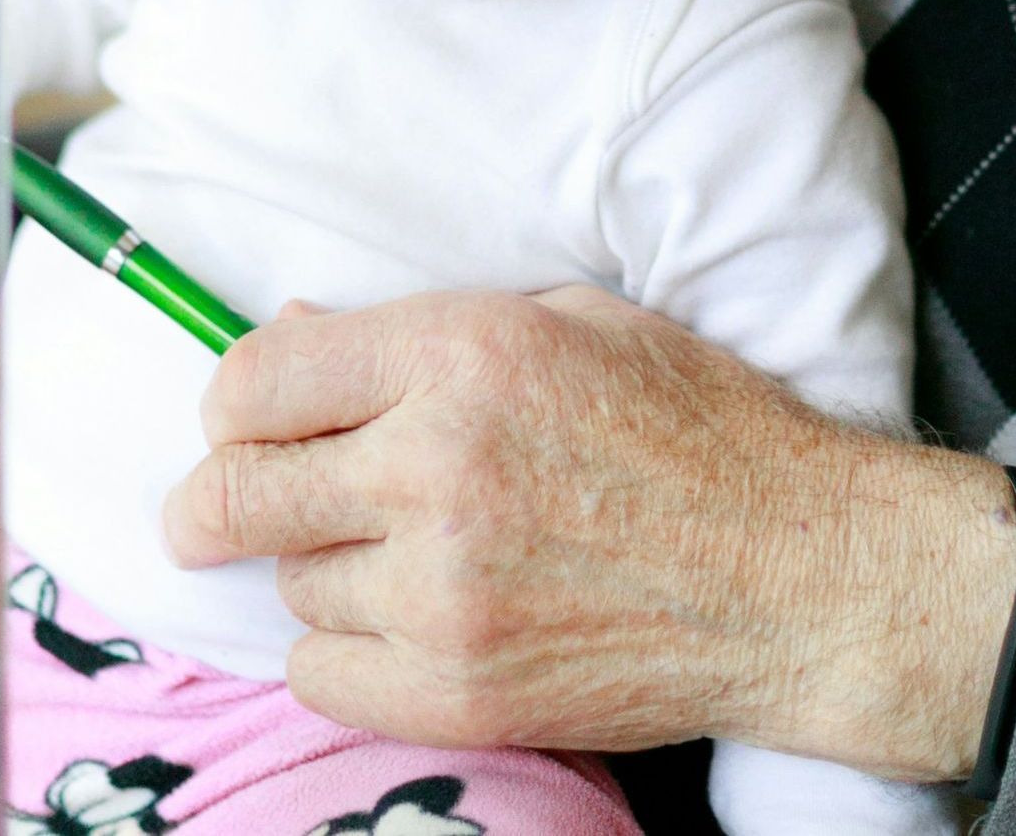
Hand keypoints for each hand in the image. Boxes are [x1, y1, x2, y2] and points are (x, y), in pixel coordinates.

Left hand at [163, 286, 1015, 774]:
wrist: (794, 574)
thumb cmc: (696, 428)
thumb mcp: (572, 322)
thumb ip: (425, 332)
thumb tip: (292, 343)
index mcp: (463, 352)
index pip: (256, 380)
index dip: (240, 401)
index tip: (254, 418)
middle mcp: (434, 464)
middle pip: (232, 494)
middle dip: (221, 495)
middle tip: (242, 501)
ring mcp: (440, 591)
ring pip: (289, 583)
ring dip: (327, 565)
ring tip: (416, 548)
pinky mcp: (455, 692)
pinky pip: (321, 672)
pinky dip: (351, 649)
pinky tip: (420, 617)